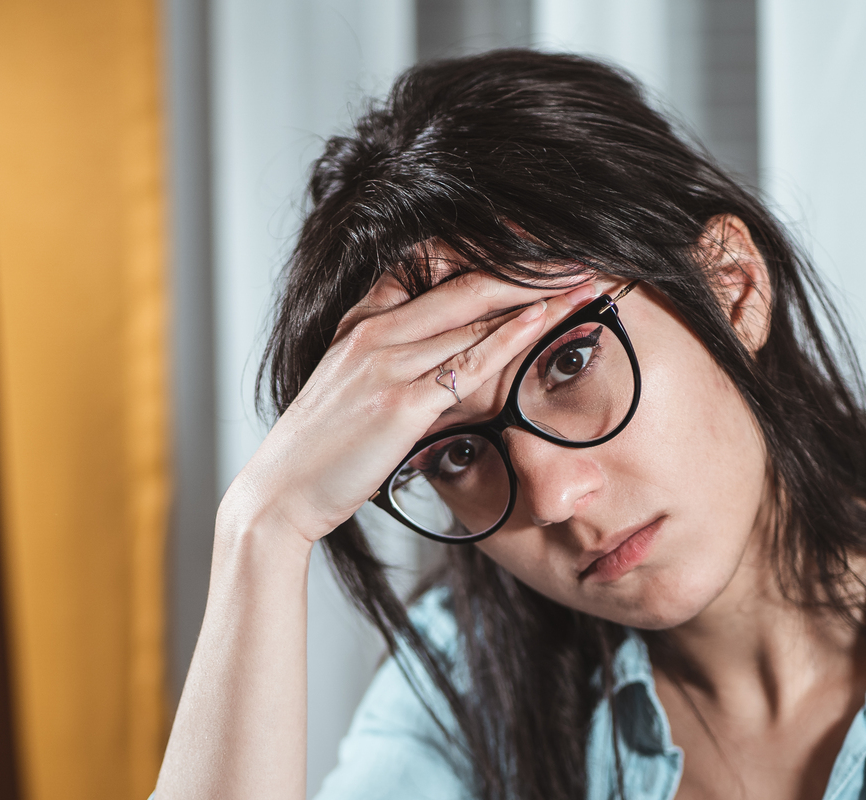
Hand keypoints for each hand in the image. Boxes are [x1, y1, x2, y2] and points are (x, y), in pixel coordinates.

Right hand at [223, 270, 602, 544]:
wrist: (281, 493)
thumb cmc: (321, 449)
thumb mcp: (352, 388)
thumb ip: (392, 363)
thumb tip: (441, 363)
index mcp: (362, 321)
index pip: (434, 265)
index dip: (491, 248)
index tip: (538, 241)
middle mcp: (374, 331)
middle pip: (466, 281)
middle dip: (529, 264)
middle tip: (579, 252)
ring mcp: (386, 365)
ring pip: (474, 314)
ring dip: (537, 294)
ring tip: (584, 279)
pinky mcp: (401, 404)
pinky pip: (468, 363)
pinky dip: (512, 337)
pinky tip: (547, 318)